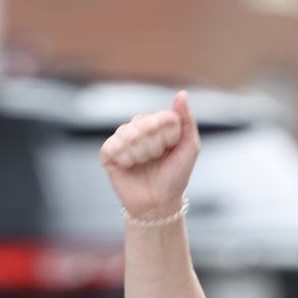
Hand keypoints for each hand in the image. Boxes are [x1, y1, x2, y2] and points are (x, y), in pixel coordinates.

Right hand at [100, 90, 198, 221]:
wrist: (159, 204)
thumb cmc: (175, 177)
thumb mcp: (189, 149)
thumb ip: (187, 122)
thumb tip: (182, 93)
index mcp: (158, 125)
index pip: (161, 117)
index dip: (168, 136)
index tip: (170, 149)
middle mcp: (138, 129)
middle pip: (144, 123)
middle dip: (155, 145)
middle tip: (158, 159)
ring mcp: (122, 140)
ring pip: (128, 134)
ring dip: (141, 153)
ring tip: (145, 164)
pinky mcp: (108, 153)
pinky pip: (113, 146)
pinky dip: (125, 158)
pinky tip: (130, 166)